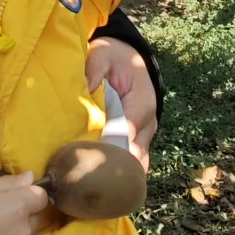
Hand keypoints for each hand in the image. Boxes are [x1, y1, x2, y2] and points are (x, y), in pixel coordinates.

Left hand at [87, 36, 157, 168]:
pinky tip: (100, 174)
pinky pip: (132, 160)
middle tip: (85, 174)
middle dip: (111, 166)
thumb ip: (95, 70)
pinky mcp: (139, 139)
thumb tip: (85, 91)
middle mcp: (148, 123)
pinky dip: (119, 168)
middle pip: (133, 155)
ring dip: (116, 170)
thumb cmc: (115, 57)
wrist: (129, 57)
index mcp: (142, 104)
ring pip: (136, 163)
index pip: (127, 134)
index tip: (87, 158)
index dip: (108, 148)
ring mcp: (146, 134)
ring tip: (91, 178)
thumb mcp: (103, 55)